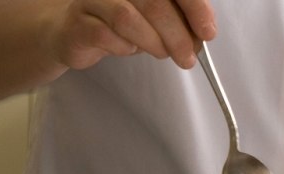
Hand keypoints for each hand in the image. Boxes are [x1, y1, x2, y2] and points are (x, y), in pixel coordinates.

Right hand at [44, 0, 216, 69]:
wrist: (75, 31)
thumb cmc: (122, 23)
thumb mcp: (158, 18)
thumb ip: (181, 20)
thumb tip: (203, 34)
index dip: (195, 7)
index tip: (208, 32)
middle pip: (154, 4)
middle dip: (178, 36)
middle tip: (188, 57)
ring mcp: (93, 0)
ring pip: (128, 19)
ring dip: (154, 43)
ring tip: (162, 53)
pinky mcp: (78, 22)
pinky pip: (106, 36)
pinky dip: (125, 48)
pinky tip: (129, 49)